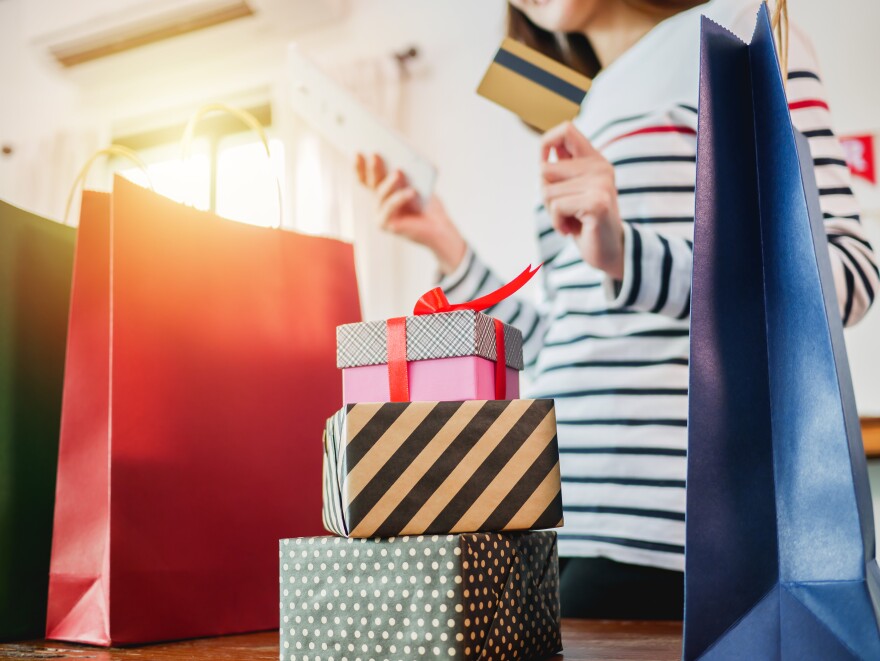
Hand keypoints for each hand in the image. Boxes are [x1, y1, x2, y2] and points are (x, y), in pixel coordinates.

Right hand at [355, 153, 466, 274]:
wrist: (438, 226)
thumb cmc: (427, 203)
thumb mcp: (415, 183)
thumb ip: (403, 173)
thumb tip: (398, 160)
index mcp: (381, 190)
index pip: (366, 176)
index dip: (359, 165)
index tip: (359, 152)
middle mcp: (376, 202)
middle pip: (372, 183)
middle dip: (373, 168)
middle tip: (376, 155)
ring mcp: (379, 214)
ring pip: (381, 195)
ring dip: (390, 182)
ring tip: (399, 171)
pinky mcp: (386, 224)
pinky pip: (391, 207)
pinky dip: (401, 198)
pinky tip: (412, 191)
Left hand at [540, 122, 624, 279]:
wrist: (610, 253)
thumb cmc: (585, 222)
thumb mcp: (571, 191)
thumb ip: (562, 169)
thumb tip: (545, 149)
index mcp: (594, 160)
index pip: (566, 130)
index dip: (546, 142)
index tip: (544, 163)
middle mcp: (600, 167)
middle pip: (545, 169)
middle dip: (546, 194)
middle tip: (566, 209)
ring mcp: (601, 184)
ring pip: (547, 191)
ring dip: (552, 212)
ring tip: (572, 220)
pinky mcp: (597, 202)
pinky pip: (556, 207)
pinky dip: (557, 223)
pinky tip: (572, 230)